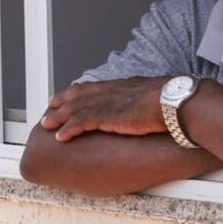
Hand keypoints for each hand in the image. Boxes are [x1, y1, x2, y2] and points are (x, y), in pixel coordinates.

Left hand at [37, 76, 175, 140]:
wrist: (176, 101)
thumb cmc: (174, 100)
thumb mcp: (156, 95)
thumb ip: (146, 99)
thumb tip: (150, 107)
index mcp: (123, 85)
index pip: (94, 86)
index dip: (78, 90)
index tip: (67, 92)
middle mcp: (111, 91)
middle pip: (79, 94)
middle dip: (62, 100)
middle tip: (49, 106)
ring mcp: (108, 103)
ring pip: (75, 108)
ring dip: (58, 117)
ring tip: (46, 125)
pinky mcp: (108, 116)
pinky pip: (81, 122)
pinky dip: (68, 129)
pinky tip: (60, 137)